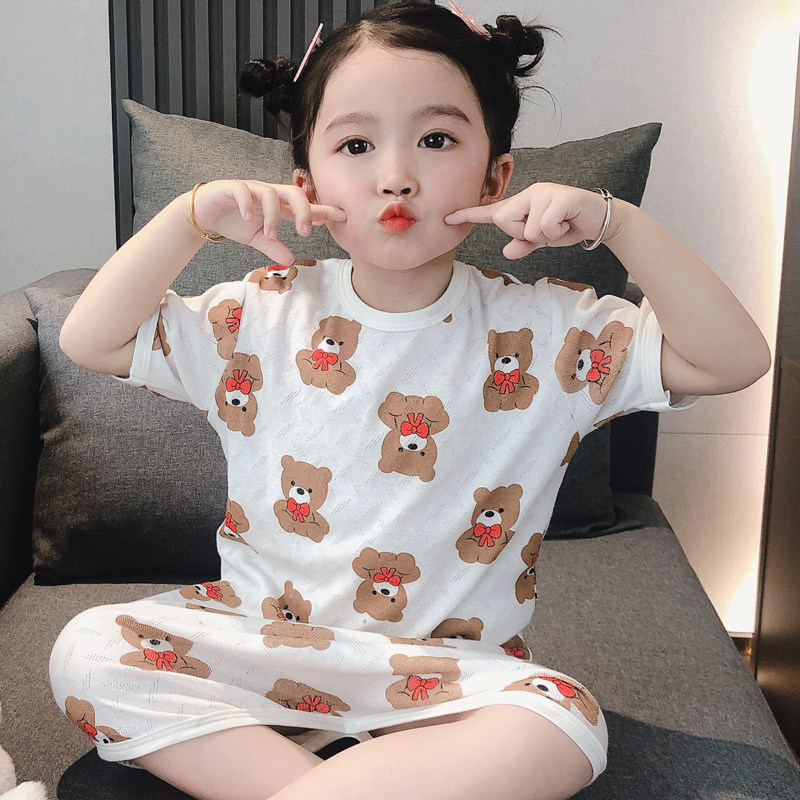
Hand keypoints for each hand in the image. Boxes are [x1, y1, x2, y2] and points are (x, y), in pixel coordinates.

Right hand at [188, 179, 346, 263]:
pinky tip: (249, 219)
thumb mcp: (257, 239)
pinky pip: (242, 190)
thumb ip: (273, 247)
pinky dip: (247, 204)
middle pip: (292, 193)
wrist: (204, 213)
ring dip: (272, 215)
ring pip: (269, 192)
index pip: (303, 205)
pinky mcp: (230, 188)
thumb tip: (290, 260)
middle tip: (305, 231)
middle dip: (303, 210)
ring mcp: (249, 189)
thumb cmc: (234, 221)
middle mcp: (266, 194)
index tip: (342, 216)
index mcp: (276, 206)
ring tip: (270, 234)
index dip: (322, 210)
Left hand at [444, 182, 614, 259]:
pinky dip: (556, 232)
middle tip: (544, 230)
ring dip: (544, 235)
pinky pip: (545, 224)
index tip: (446, 218)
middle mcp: (530, 192)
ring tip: (560, 225)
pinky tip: (568, 223)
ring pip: (526, 227)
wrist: (600, 221)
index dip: (468, 214)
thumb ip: (523, 244)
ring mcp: (545, 192)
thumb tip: (507, 252)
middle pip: (504, 220)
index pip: (492, 211)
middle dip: (521, 233)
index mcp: (522, 202)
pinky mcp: (561, 197)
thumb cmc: (568, 227)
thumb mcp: (542, 240)